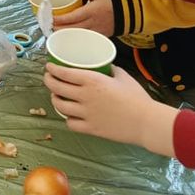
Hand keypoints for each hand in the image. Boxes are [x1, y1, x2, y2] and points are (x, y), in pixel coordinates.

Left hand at [44, 64, 175, 153]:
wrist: (146, 122)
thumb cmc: (137, 98)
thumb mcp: (123, 77)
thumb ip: (111, 70)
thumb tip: (105, 66)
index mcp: (93, 80)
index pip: (64, 73)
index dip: (52, 69)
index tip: (48, 67)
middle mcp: (85, 96)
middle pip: (56, 88)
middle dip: (48, 81)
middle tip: (48, 78)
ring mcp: (86, 113)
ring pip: (60, 106)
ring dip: (55, 99)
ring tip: (56, 96)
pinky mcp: (90, 128)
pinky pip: (70, 124)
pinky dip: (68, 119)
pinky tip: (70, 115)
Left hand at [52, 0, 114, 35]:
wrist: (130, 12)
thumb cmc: (114, 1)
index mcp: (91, 11)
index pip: (72, 17)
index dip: (60, 19)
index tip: (51, 19)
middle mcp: (93, 22)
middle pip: (72, 28)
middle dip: (59, 29)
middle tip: (49, 26)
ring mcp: (97, 30)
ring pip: (78, 35)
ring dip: (66, 34)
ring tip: (56, 32)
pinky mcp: (100, 35)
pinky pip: (86, 38)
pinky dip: (77, 37)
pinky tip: (69, 37)